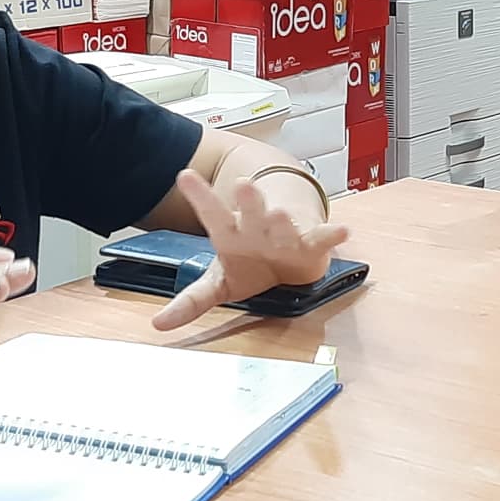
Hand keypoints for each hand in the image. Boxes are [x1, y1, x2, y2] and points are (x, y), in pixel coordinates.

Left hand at [151, 170, 349, 330]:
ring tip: (280, 215)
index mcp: (231, 231)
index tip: (185, 175)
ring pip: (283, 222)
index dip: (200, 195)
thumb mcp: (219, 282)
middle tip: (242, 184)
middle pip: (251, 209)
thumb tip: (157, 325)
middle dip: (248, 198)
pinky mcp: (311, 243)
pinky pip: (322, 238)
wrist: (287, 256)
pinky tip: (342, 230)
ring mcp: (285, 232)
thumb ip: (192, 301)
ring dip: (282, 220)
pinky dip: (332, 235)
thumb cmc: (251, 264)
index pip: (211, 211)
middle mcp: (257, 226)